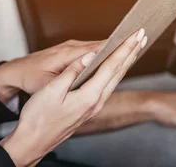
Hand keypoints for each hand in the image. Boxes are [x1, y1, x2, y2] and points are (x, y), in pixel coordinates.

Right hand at [0, 29, 146, 166]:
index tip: (136, 35)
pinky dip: (114, 72)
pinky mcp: (88, 109)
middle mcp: (96, 103)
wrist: (34, 140)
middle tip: (141, 36)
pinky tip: (115, 68)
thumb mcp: (51, 90)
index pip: (111, 66)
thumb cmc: (38, 117)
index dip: (125, 48)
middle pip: (118, 73)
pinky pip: (107, 86)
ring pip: (114, 80)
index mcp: (89, 96)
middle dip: (131, 53)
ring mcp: (93, 107)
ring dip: (125, 62)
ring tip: (134, 48)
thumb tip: (89, 56)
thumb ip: (71, 72)